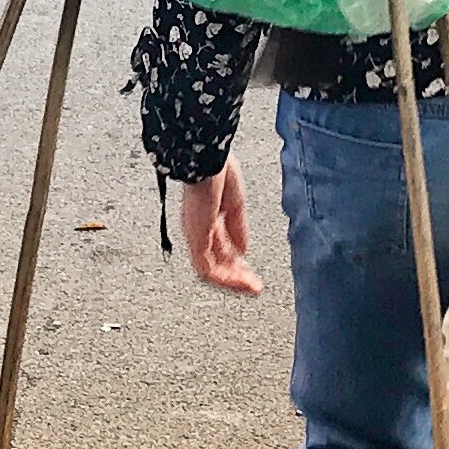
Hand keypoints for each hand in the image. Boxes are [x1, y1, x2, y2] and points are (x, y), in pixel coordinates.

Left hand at [176, 161, 260, 295]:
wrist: (207, 159)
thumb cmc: (217, 169)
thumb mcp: (235, 203)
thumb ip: (238, 228)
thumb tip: (243, 249)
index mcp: (206, 217)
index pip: (220, 247)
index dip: (237, 262)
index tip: (251, 272)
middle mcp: (198, 229)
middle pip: (215, 262)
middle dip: (236, 275)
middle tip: (253, 286)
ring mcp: (195, 235)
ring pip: (211, 270)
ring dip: (232, 281)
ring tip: (251, 289)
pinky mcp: (196, 239)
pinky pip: (207, 269)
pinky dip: (226, 279)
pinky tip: (242, 283)